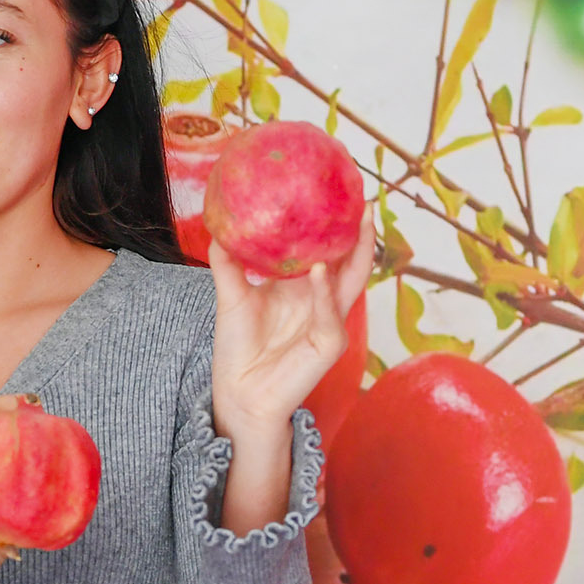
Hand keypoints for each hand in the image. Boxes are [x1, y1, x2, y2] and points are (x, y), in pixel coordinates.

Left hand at [207, 209, 374, 447]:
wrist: (238, 393)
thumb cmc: (239, 348)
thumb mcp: (231, 297)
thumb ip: (228, 263)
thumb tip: (219, 226)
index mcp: (305, 287)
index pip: (329, 250)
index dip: (337, 224)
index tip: (339, 190)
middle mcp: (322, 301)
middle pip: (352, 261)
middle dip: (362, 231)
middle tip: (364, 197)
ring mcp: (329, 322)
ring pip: (352, 282)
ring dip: (358, 252)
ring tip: (360, 220)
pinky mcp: (328, 345)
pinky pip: (330, 315)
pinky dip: (325, 292)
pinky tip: (320, 270)